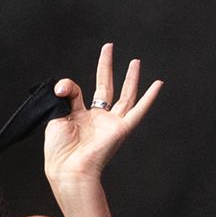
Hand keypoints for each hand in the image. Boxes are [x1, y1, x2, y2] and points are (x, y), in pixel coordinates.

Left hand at [41, 43, 163, 200]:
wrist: (69, 169)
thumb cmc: (59, 151)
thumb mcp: (56, 116)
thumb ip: (64, 97)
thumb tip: (65, 85)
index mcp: (80, 116)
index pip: (78, 92)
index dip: (69, 86)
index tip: (63, 88)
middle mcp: (97, 119)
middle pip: (106, 87)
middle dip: (107, 66)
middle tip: (109, 47)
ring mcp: (111, 123)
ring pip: (125, 96)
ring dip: (130, 78)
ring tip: (136, 61)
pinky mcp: (122, 129)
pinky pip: (139, 111)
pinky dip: (150, 98)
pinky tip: (158, 84)